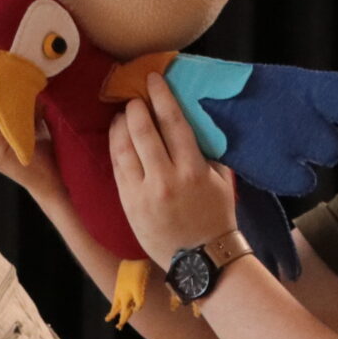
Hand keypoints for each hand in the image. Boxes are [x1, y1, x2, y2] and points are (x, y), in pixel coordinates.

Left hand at [111, 71, 236, 262]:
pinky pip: (118, 168)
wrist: (201, 259)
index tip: (153, 80)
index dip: (161, 97)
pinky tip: (117, 136)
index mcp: (193, 170)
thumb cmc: (216, 217)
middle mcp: (166, 179)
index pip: (173, 123)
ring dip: (121, 125)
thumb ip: (209, 152)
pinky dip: (115, 147)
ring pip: (125, 148)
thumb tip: (194, 121)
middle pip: (144, 131)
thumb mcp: (221, 181)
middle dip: (136, 107)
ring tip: (123, 113)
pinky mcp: (129, 204)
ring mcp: (144, 193)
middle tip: (135, 96)